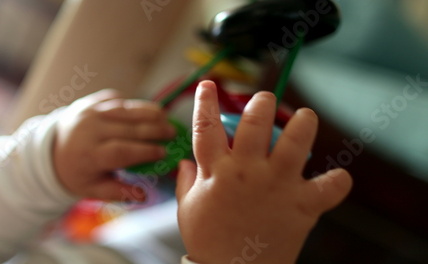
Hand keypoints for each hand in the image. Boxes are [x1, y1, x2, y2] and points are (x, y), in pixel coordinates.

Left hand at [53, 89, 175, 200]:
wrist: (52, 149)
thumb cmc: (78, 172)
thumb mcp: (93, 189)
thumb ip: (119, 192)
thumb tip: (145, 195)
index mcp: (88, 154)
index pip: (121, 151)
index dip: (145, 151)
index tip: (164, 153)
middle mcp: (88, 129)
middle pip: (127, 128)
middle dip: (153, 130)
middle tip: (172, 133)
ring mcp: (89, 112)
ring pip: (125, 109)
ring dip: (148, 113)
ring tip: (166, 118)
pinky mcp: (91, 101)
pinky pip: (117, 100)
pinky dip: (135, 105)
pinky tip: (150, 111)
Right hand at [176, 81, 351, 263]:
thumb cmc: (208, 240)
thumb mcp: (189, 208)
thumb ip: (187, 181)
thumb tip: (184, 162)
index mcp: (217, 172)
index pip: (206, 126)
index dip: (205, 101)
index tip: (208, 85)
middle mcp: (247, 172)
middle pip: (255, 122)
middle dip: (261, 103)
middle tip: (264, 101)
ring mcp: (275, 186)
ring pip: (295, 142)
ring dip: (303, 124)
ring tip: (305, 118)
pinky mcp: (301, 205)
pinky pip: (328, 188)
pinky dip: (337, 181)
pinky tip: (337, 177)